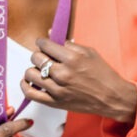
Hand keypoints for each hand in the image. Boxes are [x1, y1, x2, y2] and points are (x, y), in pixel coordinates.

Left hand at [22, 38, 136, 123]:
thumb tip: (51, 33)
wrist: (112, 97)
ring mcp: (58, 89)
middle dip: (39, 55)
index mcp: (72, 58)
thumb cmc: (103, 74)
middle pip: (36, 58)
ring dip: (33, 69)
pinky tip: (29, 82)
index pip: (45, 45)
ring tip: (40, 70)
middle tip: (45, 57)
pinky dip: (25, 86)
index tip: (43, 44)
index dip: (42, 42)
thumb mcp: (90, 52)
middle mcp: (63, 73)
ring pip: (30, 74)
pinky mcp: (55, 102)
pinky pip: (30, 93)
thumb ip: (70, 44)